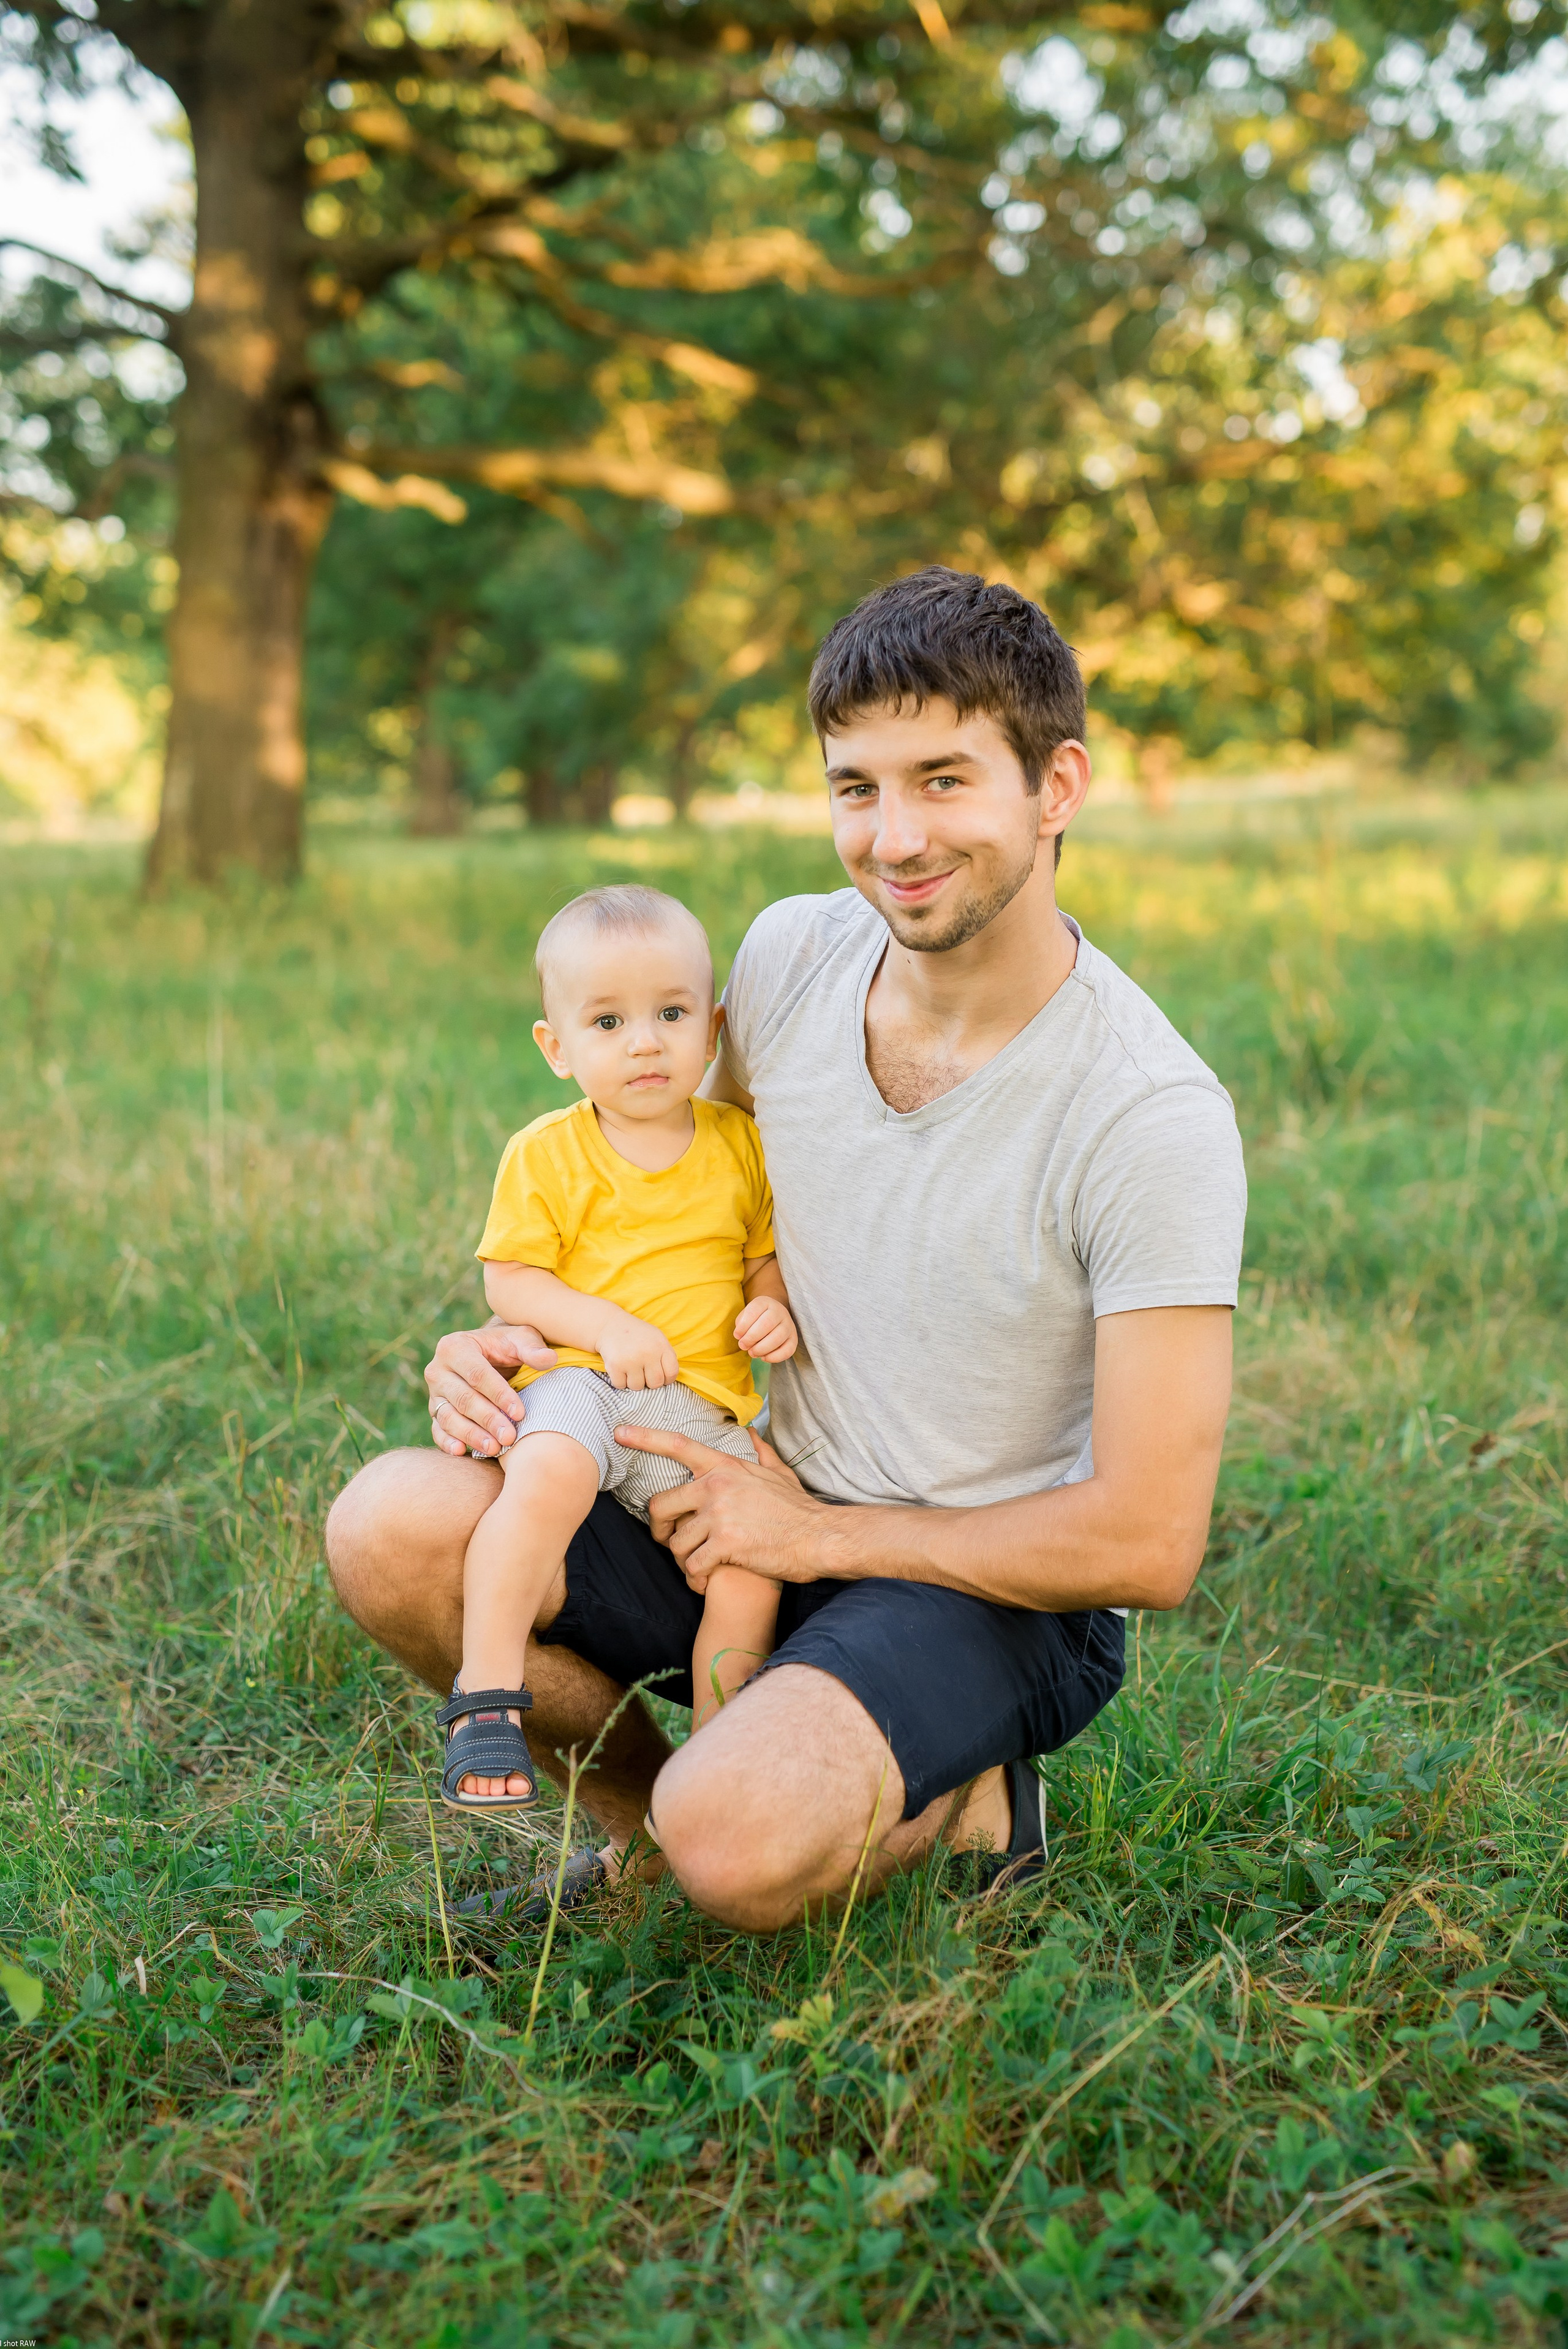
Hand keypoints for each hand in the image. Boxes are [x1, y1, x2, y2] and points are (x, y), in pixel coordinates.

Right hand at [425, 1322, 556, 1456]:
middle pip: (463, 1398)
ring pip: (448, 1417)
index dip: (499, 1395)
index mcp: (455, 1346)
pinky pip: (437, 1429)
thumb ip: (533, 1348)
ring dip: (471, 1435)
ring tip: (495, 1449)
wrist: (490, 1355)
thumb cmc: (507, 1347)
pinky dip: (447, 1442)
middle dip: (488, 1420)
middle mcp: (438, 1370)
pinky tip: (462, 1451)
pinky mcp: (435, 1412)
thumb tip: (549, 1359)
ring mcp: (434, 1393)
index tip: (520, 1413)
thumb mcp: (521, 1339)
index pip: (477, 1374)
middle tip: (510, 1437)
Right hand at [598, 1309, 678, 1390]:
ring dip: (633, 1381)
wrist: (610, 1325)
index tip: (659, 1376)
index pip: (672, 1373)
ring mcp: (631, 1360)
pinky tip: (619, 1369)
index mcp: (661, 1346)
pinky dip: (619, 1381)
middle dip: (649, 1382)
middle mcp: (648, 1353)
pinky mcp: (615, 1365)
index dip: (666, 1379)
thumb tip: (666, 1381)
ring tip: (630, 1369)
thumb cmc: (637, 1335)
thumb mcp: (657, 1338)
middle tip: (642, 1373)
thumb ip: (664, 1357)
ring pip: (637, 1386)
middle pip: (655, 1383)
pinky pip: (621, 1385)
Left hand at [613, 1424, 835, 1592]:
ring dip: (685, 1561)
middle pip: (661, 1506)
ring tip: (701, 1567)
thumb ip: (760, 1452)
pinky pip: (692, 1566)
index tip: (619, 1433)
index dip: (644, 1438)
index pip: (678, 1445)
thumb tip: (749, 1433)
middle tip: (666, 1541)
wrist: (820, 1538)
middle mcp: (717, 1487)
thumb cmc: (799, 1509)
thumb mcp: (780, 1473)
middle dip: (659, 1529)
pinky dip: (697, 1580)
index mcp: (726, 1467)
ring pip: (676, 1543)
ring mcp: (720, 1515)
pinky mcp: (725, 1544)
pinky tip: (708, 1582)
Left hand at [734, 1295, 797, 1363]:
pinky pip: (787, 1350)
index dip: (743, 1325)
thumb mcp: (745, 1316)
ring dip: (761, 1348)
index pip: (754, 1311)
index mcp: (765, 1302)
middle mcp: (780, 1311)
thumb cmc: (755, 1319)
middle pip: (766, 1324)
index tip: (737, 1335)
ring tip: (752, 1352)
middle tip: (742, 1345)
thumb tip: (742, 1339)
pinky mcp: (793, 1339)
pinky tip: (764, 1357)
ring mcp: (789, 1325)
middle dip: (751, 1338)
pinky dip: (774, 1357)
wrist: (773, 1318)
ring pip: (777, 1338)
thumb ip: (741, 1325)